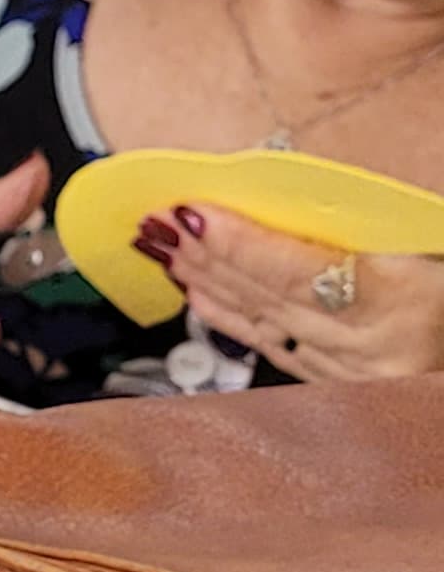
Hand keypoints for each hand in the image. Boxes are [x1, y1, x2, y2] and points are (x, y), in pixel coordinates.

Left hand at [142, 204, 443, 382]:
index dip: (242, 243)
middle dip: (207, 256)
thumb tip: (302, 185)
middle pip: (272, 298)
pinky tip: (200, 296)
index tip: (194, 212)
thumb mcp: (432, 235)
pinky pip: (276, 348)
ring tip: (161, 248)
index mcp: (405, 303)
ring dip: (209, 283)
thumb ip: (376, 214)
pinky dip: (234, 317)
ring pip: (266, 324)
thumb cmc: (443, 270)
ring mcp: (360, 375)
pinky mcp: (351, 385)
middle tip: (156, 221)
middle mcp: (376, 348)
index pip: (300, 273)